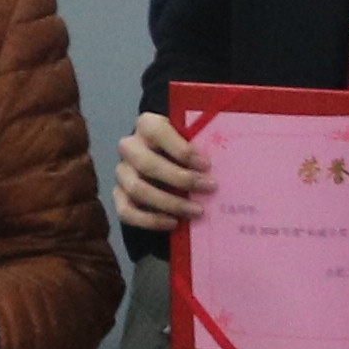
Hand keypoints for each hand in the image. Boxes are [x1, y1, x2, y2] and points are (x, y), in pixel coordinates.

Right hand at [112, 114, 206, 232]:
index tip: (206, 164)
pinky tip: (173, 223)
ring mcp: (122, 173)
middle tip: (209, 188)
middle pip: (146, 163)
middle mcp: (130, 147)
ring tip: (197, 211)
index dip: (180, 149)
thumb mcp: (194, 137)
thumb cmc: (186, 149)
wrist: (166, 162)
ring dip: (169, 202)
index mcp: (147, 125)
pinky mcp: (118, 196)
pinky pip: (126, 212)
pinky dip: (150, 220)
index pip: (156, 131)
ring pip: (137, 189)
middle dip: (180, 178)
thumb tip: (229, 154)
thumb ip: (205, 140)